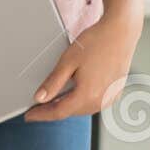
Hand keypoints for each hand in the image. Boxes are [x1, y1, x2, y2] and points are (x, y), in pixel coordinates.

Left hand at [25, 14, 141, 121]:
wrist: (120, 32)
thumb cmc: (96, 43)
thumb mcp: (68, 61)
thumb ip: (53, 82)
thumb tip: (39, 98)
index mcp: (88, 95)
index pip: (59, 112)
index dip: (41, 115)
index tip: (29, 116)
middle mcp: (102, 100)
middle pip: (71, 112)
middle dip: (52, 111)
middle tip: (35, 109)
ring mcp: (111, 97)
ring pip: (83, 109)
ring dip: (66, 107)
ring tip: (50, 104)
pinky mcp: (115, 92)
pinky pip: (94, 103)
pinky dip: (80, 102)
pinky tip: (71, 96)